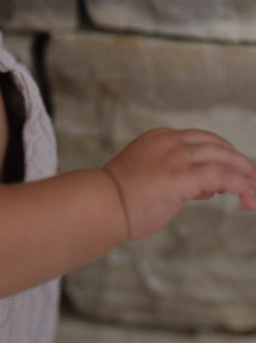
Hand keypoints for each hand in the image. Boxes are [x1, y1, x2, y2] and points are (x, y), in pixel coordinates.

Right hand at [104, 127, 255, 241]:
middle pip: (217, 145)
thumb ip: (173, 176)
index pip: (201, 139)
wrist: (102, 204)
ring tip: (255, 192)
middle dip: (239, 162)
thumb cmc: (119, 198)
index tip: (230, 173)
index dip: (220, 154)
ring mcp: (177, 157)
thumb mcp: (146, 176)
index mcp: (160, 138)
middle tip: (252, 180)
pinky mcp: (182, 177)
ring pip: (225, 158)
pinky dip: (241, 186)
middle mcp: (171, 142)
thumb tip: (202, 188)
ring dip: (246, 175)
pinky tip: (248, 198)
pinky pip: (223, 177)